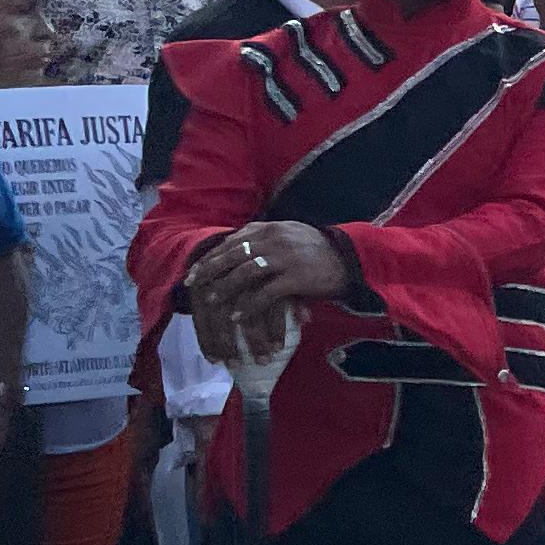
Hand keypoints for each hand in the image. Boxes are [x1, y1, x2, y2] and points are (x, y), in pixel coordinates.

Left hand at [184, 220, 349, 357]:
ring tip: (211, 301)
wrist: (352, 260)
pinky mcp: (297, 278)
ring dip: (225, 289)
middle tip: (193, 286)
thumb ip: (264, 238)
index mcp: (272, 228)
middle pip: (233, 255)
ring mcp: (286, 258)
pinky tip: (237, 316)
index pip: (232, 241)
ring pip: (245, 273)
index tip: (194, 271)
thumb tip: (235, 244)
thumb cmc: (318, 252)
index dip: (211, 257)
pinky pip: (265, 294)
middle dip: (210, 272)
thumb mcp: (290, 235)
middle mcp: (276, 239)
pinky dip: (248, 306)